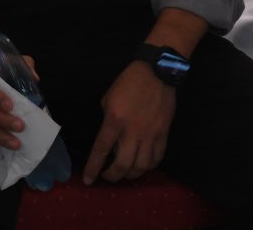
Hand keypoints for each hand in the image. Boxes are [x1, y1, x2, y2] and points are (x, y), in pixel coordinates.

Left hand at [81, 62, 173, 184]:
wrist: (156, 72)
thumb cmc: (128, 82)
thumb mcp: (108, 99)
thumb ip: (107, 121)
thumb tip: (109, 138)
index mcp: (115, 121)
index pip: (101, 150)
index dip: (93, 168)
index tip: (88, 180)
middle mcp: (132, 131)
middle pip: (122, 165)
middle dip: (113, 176)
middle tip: (108, 176)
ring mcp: (150, 134)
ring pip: (141, 166)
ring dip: (131, 175)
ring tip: (125, 173)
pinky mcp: (164, 134)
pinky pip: (157, 158)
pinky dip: (149, 166)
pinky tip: (142, 165)